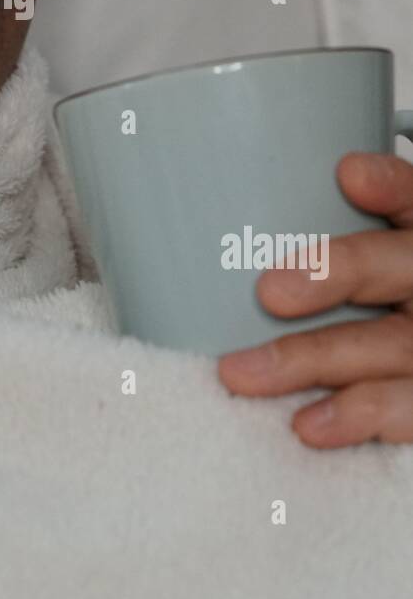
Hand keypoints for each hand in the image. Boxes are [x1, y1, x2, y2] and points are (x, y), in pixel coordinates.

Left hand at [218, 151, 412, 447]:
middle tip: (269, 291)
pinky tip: (306, 424)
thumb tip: (206, 220)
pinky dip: (357, 417)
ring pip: (391, 345)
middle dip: (336, 273)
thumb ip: (310, 240)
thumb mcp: (353, 264)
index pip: (410, 198)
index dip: (388, 185)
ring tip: (242, 373)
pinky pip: (407, 409)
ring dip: (313, 359)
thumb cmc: (358, 306)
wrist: (403, 368)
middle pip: (399, 266)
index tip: (348, 173)